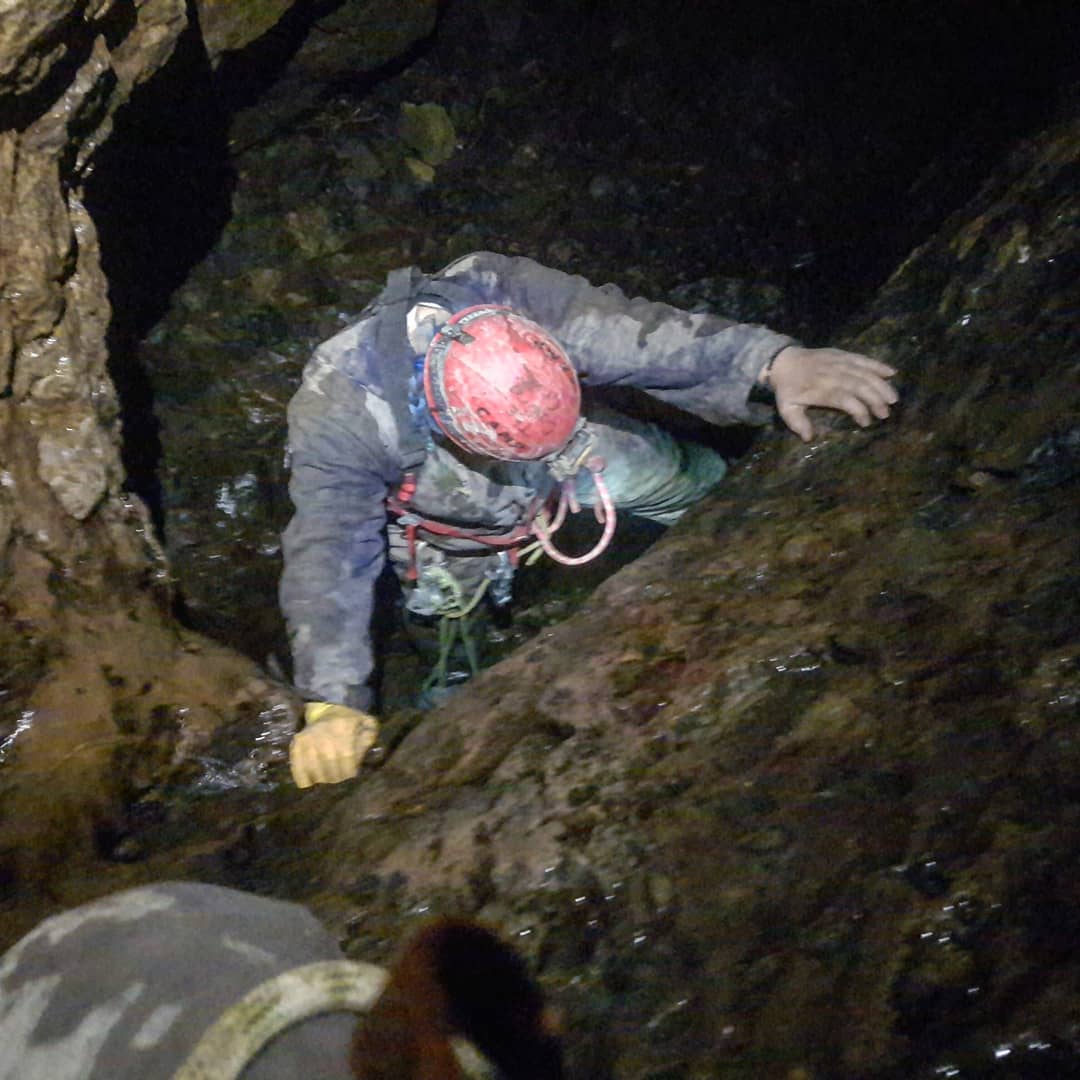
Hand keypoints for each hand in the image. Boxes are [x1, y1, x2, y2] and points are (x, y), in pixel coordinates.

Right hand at [289, 702, 378, 788]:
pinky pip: (297, 768)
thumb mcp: (365, 724)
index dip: (349, 770)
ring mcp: (308, 739)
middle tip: (339, 777)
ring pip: (314, 770)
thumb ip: (368, 738)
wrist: (327, 710)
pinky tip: (310, 782)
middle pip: (330, 765)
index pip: (347, 757)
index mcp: (343, 726)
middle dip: (336, 777)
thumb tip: (363, 753)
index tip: (351, 773)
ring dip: (322, 779)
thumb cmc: (349, 722)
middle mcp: (324, 733)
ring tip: (327, 778)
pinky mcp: (296, 744)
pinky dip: (303, 779)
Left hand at [763, 346, 897, 441]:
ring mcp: (840, 363)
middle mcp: (833, 375)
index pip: (845, 400)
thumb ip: (798, 423)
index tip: (866, 422)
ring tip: (893, 398)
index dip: (858, 410)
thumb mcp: (787, 408)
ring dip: (881, 385)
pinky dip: (878, 365)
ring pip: (865, 373)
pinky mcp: (843, 354)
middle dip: (875, 400)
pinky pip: (863, 359)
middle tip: (886, 414)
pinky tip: (892, 373)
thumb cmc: (788, 388)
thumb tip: (809, 438)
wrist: (784, 361)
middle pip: (860, 386)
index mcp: (821, 390)